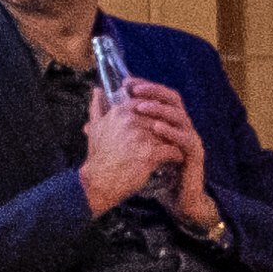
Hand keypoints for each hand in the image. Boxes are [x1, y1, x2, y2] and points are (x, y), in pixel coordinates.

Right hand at [79, 91, 172, 215]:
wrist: (98, 182)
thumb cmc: (98, 156)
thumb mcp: (96, 127)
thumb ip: (98, 106)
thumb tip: (97, 89)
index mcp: (121, 111)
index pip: (147, 104)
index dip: (156, 114)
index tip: (160, 123)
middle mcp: (131, 120)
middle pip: (160, 119)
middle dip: (167, 128)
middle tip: (175, 135)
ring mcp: (141, 136)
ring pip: (168, 133)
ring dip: (174, 140)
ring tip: (177, 147)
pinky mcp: (149, 153)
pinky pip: (171, 150)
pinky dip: (176, 155)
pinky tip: (176, 158)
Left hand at [123, 84, 219, 229]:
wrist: (177, 198)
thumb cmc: (156, 172)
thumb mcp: (132, 149)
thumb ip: (114, 132)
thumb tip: (88, 120)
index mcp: (168, 122)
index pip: (159, 96)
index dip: (145, 87)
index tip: (126, 82)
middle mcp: (181, 126)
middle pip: (172, 99)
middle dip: (153, 92)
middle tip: (135, 90)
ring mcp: (190, 138)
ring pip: (179, 115)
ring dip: (160, 110)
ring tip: (142, 107)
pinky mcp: (195, 153)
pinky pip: (186, 138)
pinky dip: (172, 132)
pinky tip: (157, 128)